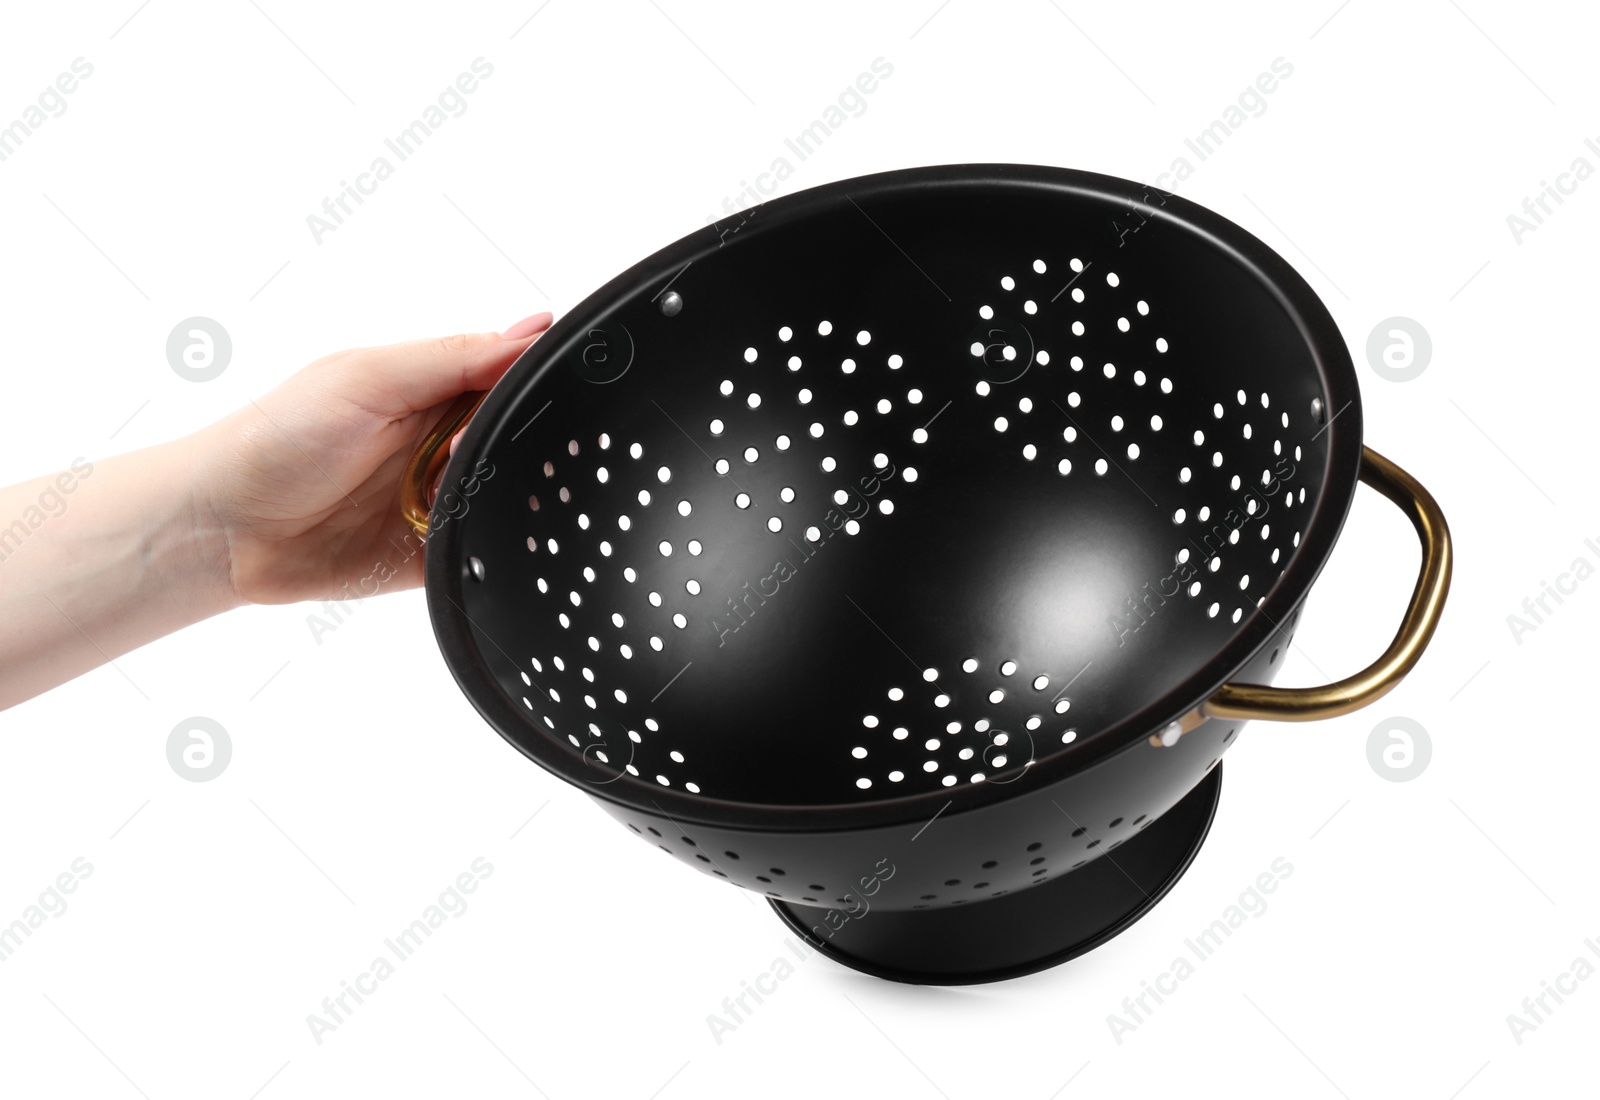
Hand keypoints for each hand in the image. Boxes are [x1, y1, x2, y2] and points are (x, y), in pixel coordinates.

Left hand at [194, 313, 552, 605]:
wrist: (222, 529)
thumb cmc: (275, 438)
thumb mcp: (367, 378)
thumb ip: (452, 358)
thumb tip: (530, 332)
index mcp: (430, 385)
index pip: (508, 373)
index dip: (520, 385)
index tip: (507, 401)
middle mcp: (442, 439)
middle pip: (516, 435)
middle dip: (501, 444)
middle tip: (450, 454)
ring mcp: (441, 496)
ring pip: (509, 492)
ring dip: (491, 492)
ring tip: (436, 492)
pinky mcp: (437, 550)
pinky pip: (486, 547)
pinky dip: (486, 541)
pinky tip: (454, 528)